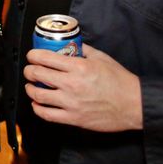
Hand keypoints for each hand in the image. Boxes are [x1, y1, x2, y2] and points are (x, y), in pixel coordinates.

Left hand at [23, 43, 142, 131]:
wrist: (133, 104)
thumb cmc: (120, 82)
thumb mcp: (102, 58)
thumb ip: (83, 50)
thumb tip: (71, 45)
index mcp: (79, 67)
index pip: (45, 58)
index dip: (33, 55)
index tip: (32, 56)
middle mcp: (72, 84)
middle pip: (38, 74)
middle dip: (29, 70)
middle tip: (29, 70)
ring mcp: (71, 103)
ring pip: (38, 95)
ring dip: (30, 89)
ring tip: (31, 86)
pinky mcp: (74, 118)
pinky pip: (47, 115)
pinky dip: (38, 108)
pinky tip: (37, 104)